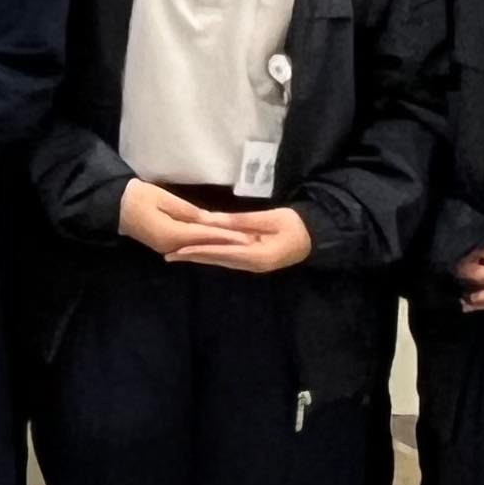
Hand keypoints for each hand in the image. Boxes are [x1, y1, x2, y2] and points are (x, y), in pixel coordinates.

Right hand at [117, 181, 246, 260]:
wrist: (113, 205)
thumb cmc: (137, 196)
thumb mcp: (164, 198)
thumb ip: (188, 211)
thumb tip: (210, 220)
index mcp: (171, 234)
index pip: (205, 236)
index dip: (228, 236)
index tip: (248, 237)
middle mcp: (170, 246)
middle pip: (204, 245)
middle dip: (228, 243)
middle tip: (252, 242)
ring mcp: (167, 247)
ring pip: (198, 247)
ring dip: (219, 244)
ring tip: (241, 243)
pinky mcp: (165, 244)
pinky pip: (190, 246)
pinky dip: (206, 243)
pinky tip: (220, 242)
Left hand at [171, 206, 314, 275]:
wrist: (314, 238)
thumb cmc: (295, 225)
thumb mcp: (270, 219)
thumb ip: (242, 221)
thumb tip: (214, 220)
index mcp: (257, 255)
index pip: (222, 252)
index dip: (201, 250)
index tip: (181, 249)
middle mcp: (251, 265)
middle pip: (217, 260)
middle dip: (193, 257)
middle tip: (169, 255)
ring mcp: (252, 265)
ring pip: (220, 261)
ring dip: (199, 258)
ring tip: (177, 255)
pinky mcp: (252, 261)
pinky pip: (227, 259)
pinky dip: (211, 256)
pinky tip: (198, 254)